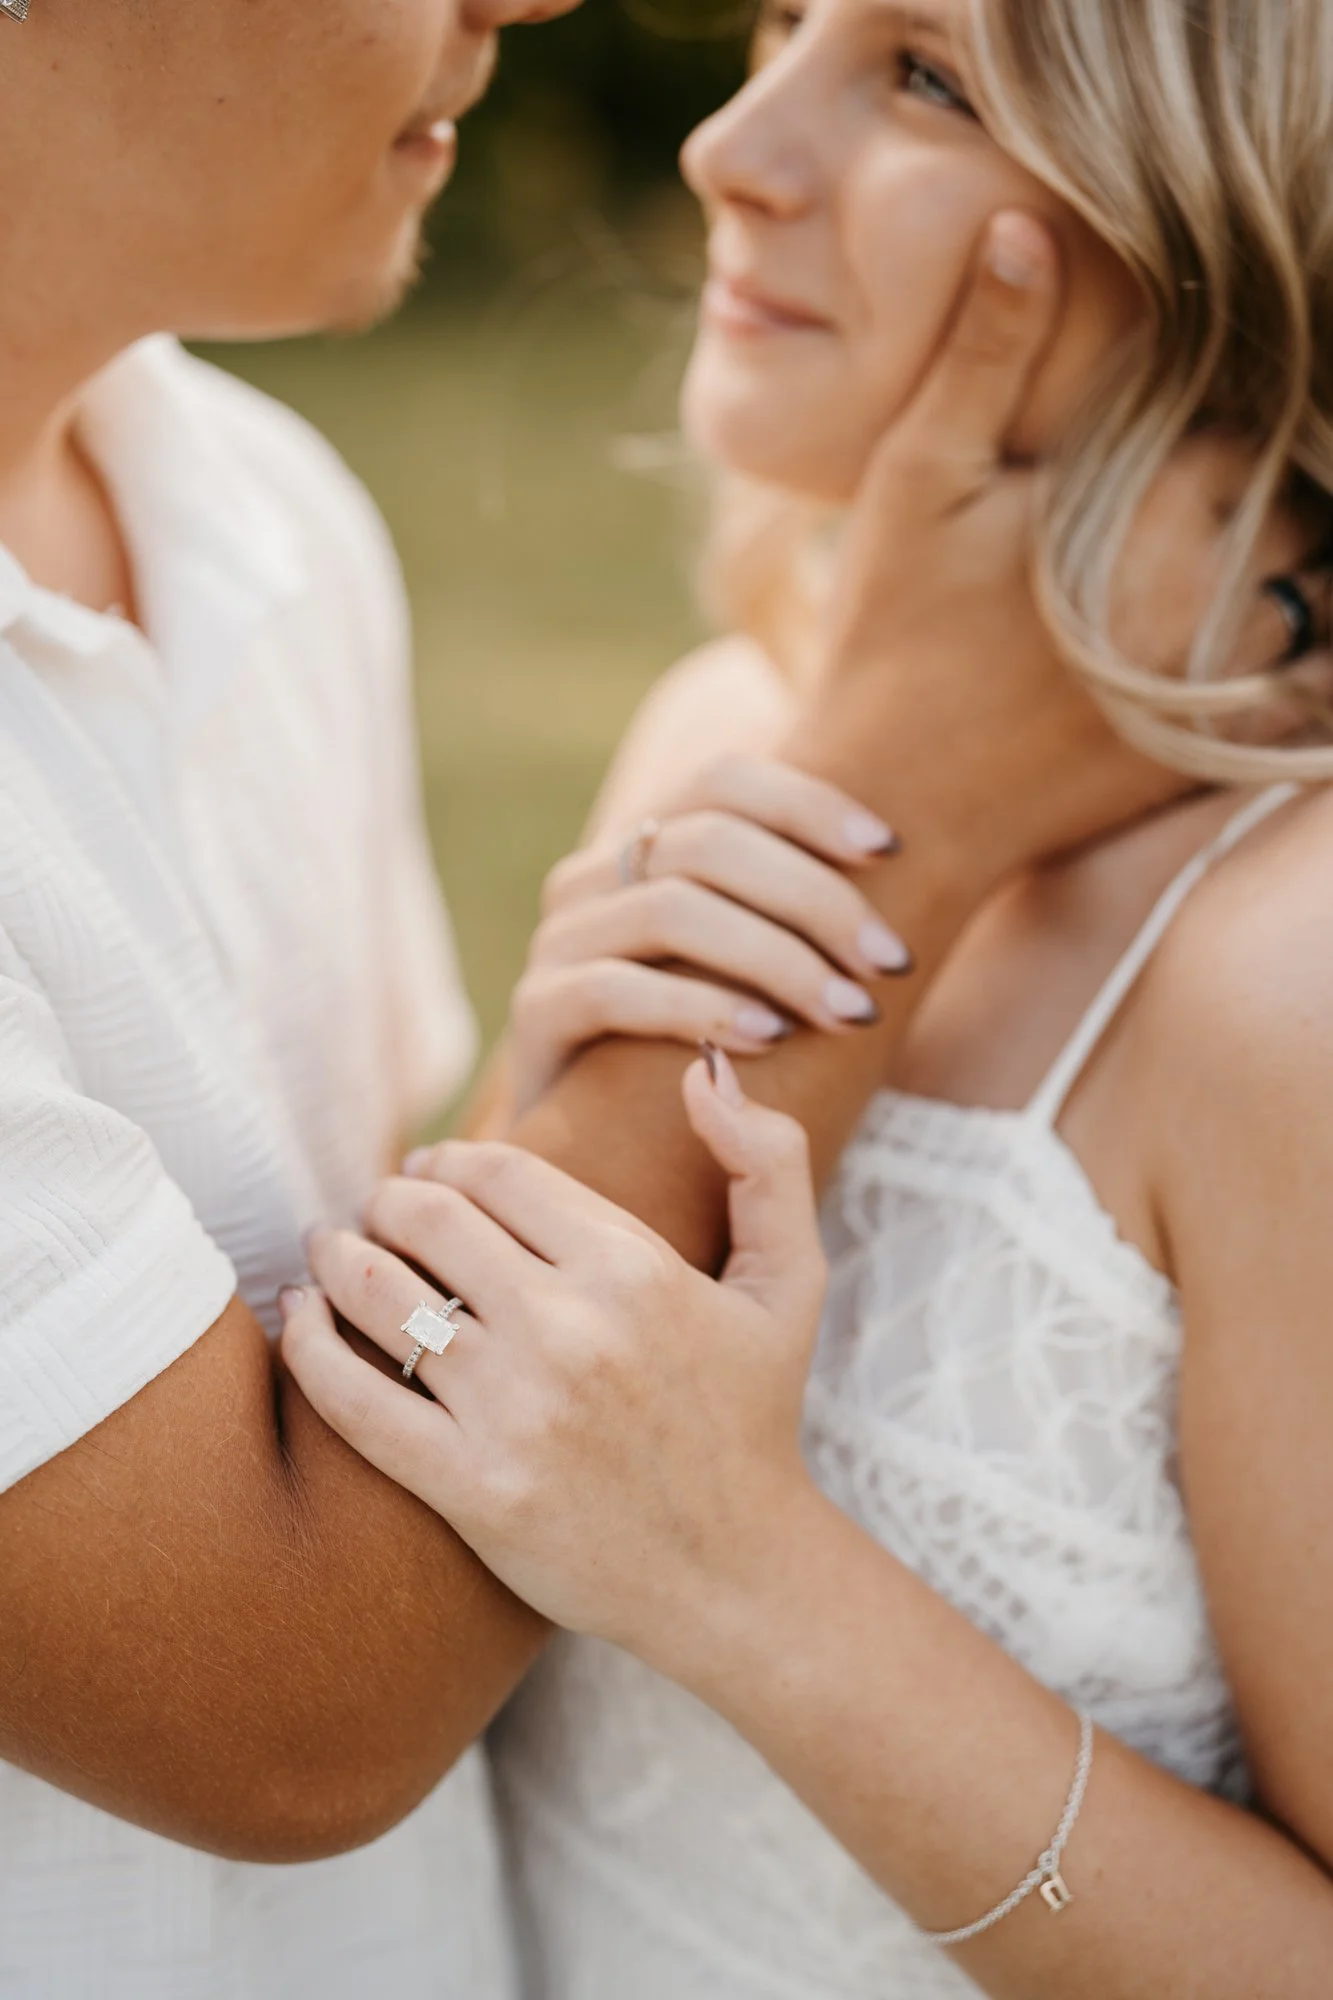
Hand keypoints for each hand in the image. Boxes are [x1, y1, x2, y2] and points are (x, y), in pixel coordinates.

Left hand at [282, 1047, 823, 1668]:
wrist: (738, 1579)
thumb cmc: (754, 1422)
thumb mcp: (793, 1282)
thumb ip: (768, 1162)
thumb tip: (707, 1068)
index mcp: (636, 1269)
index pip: (500, 1171)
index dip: (451, 1158)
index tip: (431, 1168)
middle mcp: (571, 1330)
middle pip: (429, 1218)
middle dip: (389, 1199)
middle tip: (375, 1209)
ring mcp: (516, 1412)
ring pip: (382, 1293)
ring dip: (337, 1254)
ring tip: (328, 1249)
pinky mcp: (472, 1489)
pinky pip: (357, 1399)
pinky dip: (311, 1346)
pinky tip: (299, 1317)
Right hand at [509, 758, 911, 1115]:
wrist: (598, 1158)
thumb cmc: (705, 1055)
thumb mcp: (753, 972)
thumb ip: (798, 914)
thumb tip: (910, 858)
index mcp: (644, 844)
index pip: (725, 780)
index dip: (809, 803)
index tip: (892, 851)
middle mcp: (591, 878)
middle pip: (710, 841)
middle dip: (816, 899)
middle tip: (891, 963)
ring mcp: (556, 942)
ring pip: (671, 909)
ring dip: (779, 958)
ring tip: (850, 1012)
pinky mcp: (535, 1013)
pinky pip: (617, 990)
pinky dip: (703, 1008)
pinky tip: (769, 1042)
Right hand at [802, 210, 1322, 874]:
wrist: (895, 808)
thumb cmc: (891, 638)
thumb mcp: (918, 480)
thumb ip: (984, 353)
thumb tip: (1028, 224)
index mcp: (1153, 505)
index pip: (1253, 415)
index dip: (1229, 398)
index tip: (1179, 410)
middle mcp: (1210, 592)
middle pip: (1292, 500)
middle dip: (1256, 481)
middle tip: (1171, 488)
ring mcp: (1218, 681)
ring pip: (1305, 588)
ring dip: (1278, 561)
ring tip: (1191, 553)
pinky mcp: (1207, 748)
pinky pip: (1295, 684)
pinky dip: (1282, 653)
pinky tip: (1215, 632)